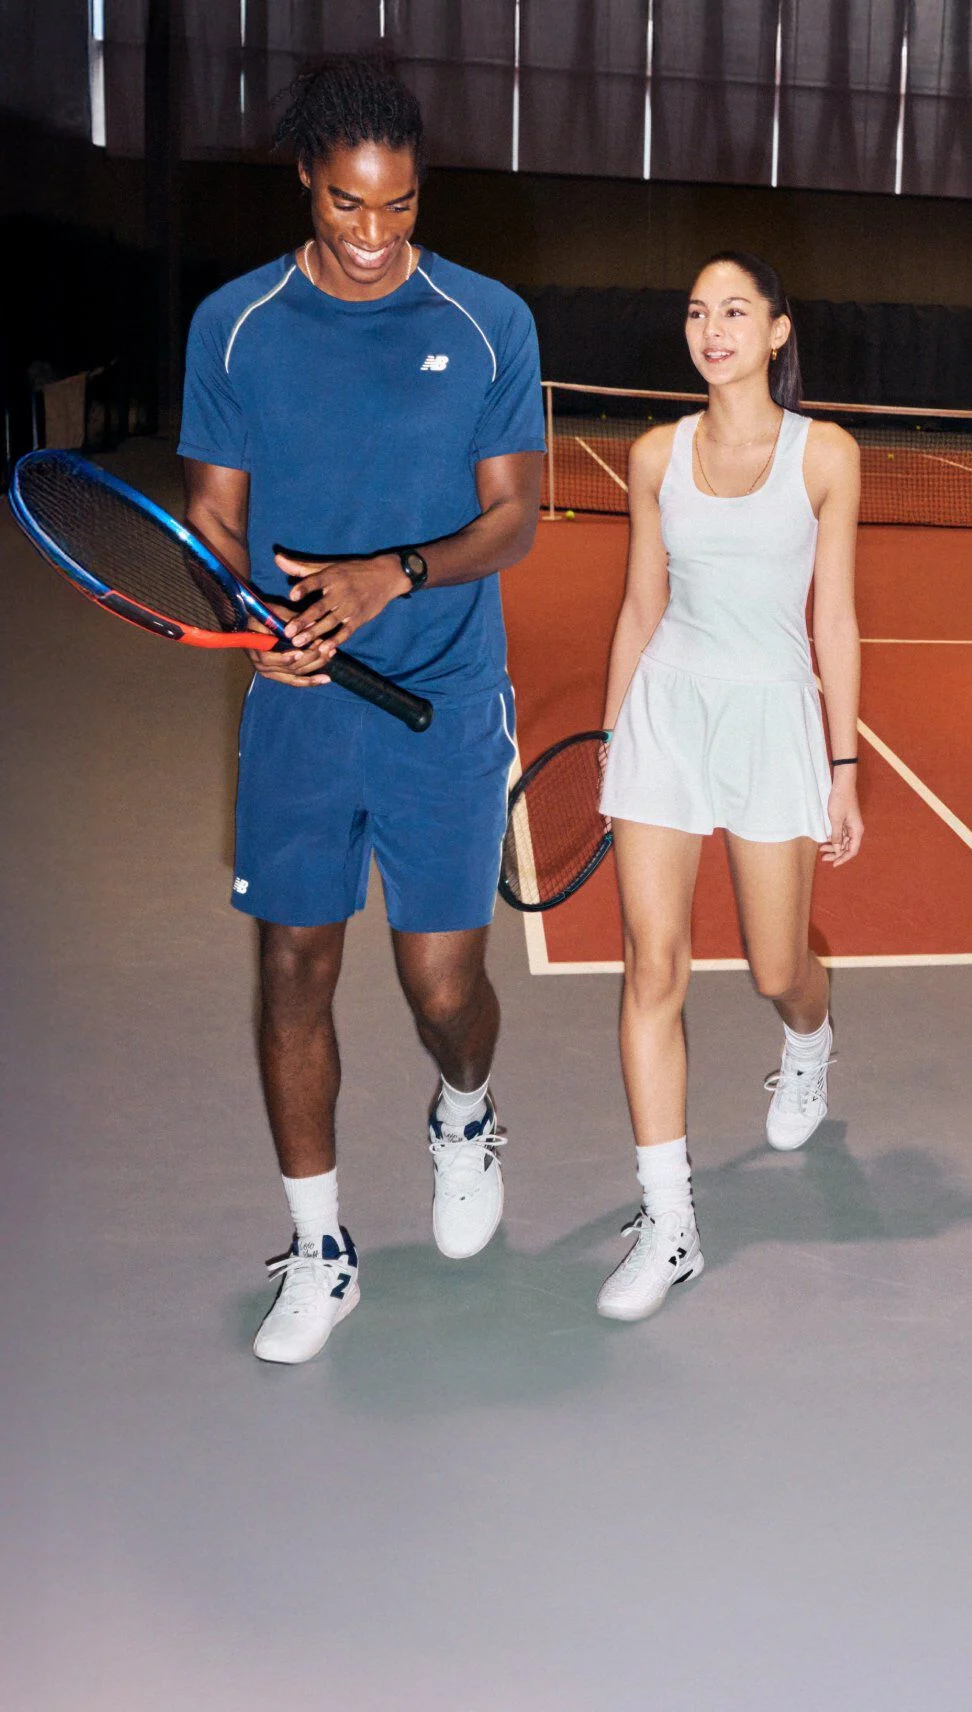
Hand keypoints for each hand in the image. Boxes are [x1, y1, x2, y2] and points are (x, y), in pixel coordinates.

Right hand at [246, 601, 334, 687]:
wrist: (251, 625)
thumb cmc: (261, 615)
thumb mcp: (273, 612)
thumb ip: (290, 619)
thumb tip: (312, 624)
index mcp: (255, 649)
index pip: (268, 658)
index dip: (285, 657)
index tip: (299, 652)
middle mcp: (262, 665)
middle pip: (287, 668)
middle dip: (308, 657)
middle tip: (324, 646)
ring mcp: (271, 672)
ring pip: (296, 674)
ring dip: (314, 665)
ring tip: (329, 654)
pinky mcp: (279, 675)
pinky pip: (296, 681)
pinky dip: (311, 680)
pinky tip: (325, 679)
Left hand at [275, 550, 409, 653]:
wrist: (386, 577)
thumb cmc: (352, 571)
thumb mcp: (329, 566)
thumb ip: (301, 567)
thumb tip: (277, 559)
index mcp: (332, 576)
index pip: (315, 581)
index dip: (304, 588)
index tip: (292, 596)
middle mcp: (341, 591)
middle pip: (320, 607)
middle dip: (303, 620)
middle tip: (288, 632)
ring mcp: (350, 607)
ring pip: (330, 622)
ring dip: (314, 633)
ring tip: (298, 642)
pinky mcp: (359, 619)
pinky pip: (346, 632)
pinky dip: (335, 640)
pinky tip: (324, 649)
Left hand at [820, 773, 863, 866]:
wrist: (842, 785)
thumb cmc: (840, 801)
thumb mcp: (836, 820)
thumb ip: (837, 836)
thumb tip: (837, 849)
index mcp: (857, 831)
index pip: (852, 851)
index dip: (843, 859)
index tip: (833, 864)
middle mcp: (856, 830)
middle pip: (847, 847)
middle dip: (836, 854)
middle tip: (823, 857)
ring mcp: (851, 825)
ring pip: (843, 841)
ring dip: (834, 846)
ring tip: (821, 849)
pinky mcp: (845, 821)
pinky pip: (841, 834)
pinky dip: (834, 838)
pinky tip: (826, 840)